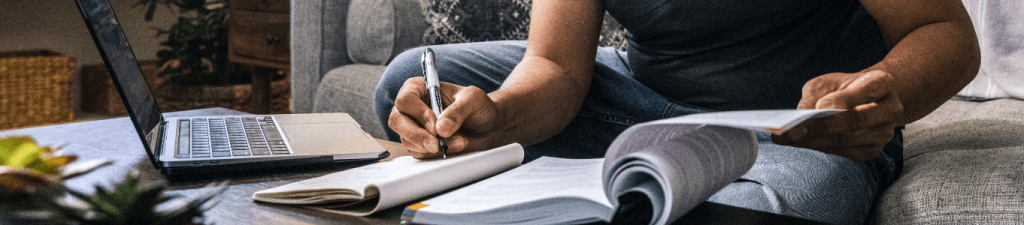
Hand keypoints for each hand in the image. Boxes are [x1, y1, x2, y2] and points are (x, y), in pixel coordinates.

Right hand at [389, 77, 498, 157]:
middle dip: (417, 136)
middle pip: (397, 122)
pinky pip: (419, 153)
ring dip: (433, 146)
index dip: (418, 114)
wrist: (488, 126)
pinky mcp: (419, 144)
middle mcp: (411, 108)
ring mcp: (413, 127)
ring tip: (460, 141)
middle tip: (437, 145)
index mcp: (418, 88)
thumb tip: (440, 129)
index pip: (405, 101)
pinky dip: (436, 154)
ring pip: (408, 140)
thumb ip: (458, 110)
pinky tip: (454, 146)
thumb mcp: (473, 100)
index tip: (436, 126)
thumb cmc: (478, 106)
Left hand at [771, 70, 903, 160]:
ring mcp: (883, 133)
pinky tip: (797, 142)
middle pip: (857, 120)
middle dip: (823, 126)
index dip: (844, 99)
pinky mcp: (871, 150)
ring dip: (814, 140)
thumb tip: (799, 115)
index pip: (867, 90)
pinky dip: (817, 146)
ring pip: (847, 140)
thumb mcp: (828, 82)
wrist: (866, 101)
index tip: (820, 106)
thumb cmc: (842, 88)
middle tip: (793, 129)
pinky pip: (842, 151)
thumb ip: (814, 95)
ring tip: (786, 138)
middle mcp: (889, 109)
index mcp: (882, 83)